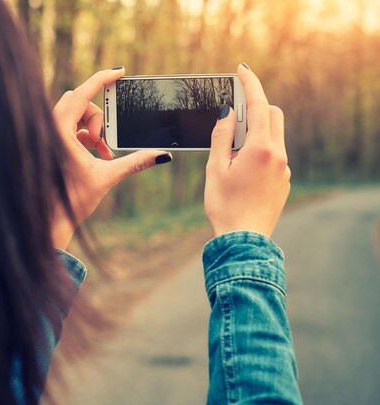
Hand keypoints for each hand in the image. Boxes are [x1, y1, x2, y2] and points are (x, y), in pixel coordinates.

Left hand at [52, 68, 170, 248]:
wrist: (50, 219)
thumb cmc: (71, 200)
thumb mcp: (106, 177)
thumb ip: (134, 162)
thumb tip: (162, 155)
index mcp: (59, 132)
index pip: (81, 94)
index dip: (102, 79)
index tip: (120, 72)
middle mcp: (50, 129)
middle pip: (80, 102)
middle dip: (99, 118)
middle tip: (107, 142)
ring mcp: (49, 134)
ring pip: (76, 114)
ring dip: (93, 129)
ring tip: (103, 152)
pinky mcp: (52, 141)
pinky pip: (71, 126)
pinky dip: (87, 136)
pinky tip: (96, 154)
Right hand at [204, 64, 290, 236]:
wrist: (244, 239)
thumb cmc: (225, 205)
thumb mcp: (215, 168)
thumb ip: (221, 137)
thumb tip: (227, 114)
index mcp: (261, 148)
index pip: (258, 105)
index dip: (250, 84)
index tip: (242, 70)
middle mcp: (278, 155)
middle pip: (273, 115)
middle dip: (255, 108)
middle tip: (232, 117)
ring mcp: (284, 168)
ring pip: (274, 136)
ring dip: (255, 132)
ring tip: (231, 154)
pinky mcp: (283, 180)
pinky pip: (274, 154)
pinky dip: (259, 151)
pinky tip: (241, 171)